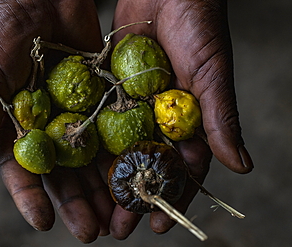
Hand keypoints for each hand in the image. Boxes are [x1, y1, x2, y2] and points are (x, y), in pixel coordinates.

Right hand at [0, 0, 114, 242]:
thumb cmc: (8, 28)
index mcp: (16, 127)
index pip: (22, 170)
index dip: (30, 197)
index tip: (43, 222)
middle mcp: (48, 127)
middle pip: (63, 173)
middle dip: (76, 203)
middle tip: (91, 231)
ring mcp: (76, 115)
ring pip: (91, 160)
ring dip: (103, 188)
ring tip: (117, 216)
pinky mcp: (101, 101)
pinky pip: (113, 131)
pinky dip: (122, 154)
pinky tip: (133, 174)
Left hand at [108, 0, 253, 238]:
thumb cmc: (199, 25)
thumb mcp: (213, 73)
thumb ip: (221, 119)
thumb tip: (242, 166)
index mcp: (188, 120)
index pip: (182, 168)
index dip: (172, 196)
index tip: (160, 225)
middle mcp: (159, 118)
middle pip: (145, 166)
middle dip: (133, 196)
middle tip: (120, 228)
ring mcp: (133, 106)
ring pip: (119, 150)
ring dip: (108, 180)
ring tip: (96, 210)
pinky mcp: (111, 90)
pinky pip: (99, 121)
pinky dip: (91, 144)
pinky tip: (78, 169)